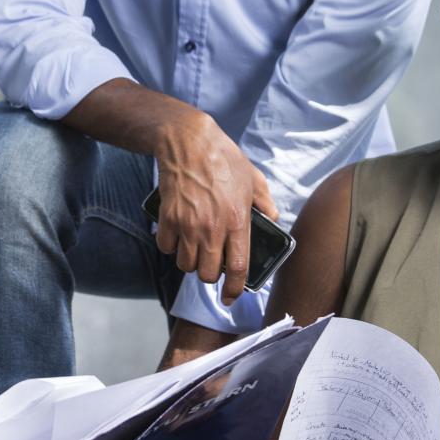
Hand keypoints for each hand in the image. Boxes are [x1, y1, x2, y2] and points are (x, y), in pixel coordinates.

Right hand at [156, 113, 275, 305]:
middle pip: (208, 274)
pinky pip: (166, 248)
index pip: (238, 268)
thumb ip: (265, 202)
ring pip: (186, 265)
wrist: (189, 142)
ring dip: (191, 262)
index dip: (235, 290)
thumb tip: (273, 218)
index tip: (231, 297)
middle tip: (212, 264)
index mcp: (237, 221)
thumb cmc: (223, 158)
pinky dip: (170, 247)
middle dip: (211, 275)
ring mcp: (187, 225)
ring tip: (195, 249)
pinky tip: (177, 236)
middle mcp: (212, 228)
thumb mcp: (253, 178)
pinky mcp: (168, 218)